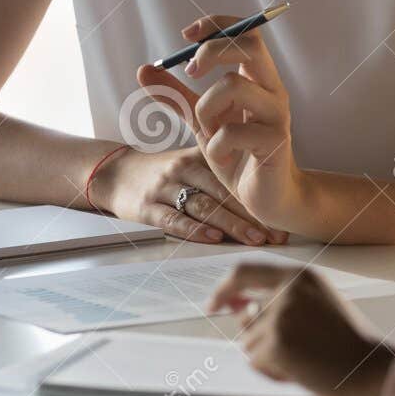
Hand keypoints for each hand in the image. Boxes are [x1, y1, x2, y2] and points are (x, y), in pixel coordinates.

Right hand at [90, 144, 282, 246]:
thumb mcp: (190, 158)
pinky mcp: (147, 208)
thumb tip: (263, 183)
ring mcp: (165, 189)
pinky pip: (173, 219)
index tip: (280, 217)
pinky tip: (214, 238)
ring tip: (255, 238)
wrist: (114, 173)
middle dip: (252, 215)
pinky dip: (195, 229)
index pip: (233, 177)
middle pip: (223, 192)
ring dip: (231, 225)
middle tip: (275, 233)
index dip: (258, 198)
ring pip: (203, 207)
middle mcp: (183, 170)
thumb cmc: (161, 171)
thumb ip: (222, 167)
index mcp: (199, 157)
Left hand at [134, 13, 305, 228]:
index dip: (217, 24)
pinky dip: (216, 146)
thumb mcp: (201, 121)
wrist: (265, 199)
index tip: (187, 36)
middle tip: (190, 73)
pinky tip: (221, 159)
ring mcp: (276, 114)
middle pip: (249, 45)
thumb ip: (176, 95)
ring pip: (234, 86)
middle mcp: (271, 90)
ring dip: (207, 110)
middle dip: (212, 52)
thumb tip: (143, 70)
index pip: (246, 31)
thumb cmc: (238, 155)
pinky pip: (233, 132)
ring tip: (208, 134)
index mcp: (257, 79)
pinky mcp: (275, 142)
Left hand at [208, 262, 394, 395]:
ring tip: (304, 360)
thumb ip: (276, 302)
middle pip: (246, 317)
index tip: (213, 304)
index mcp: (299, 275)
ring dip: (268, 357)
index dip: (224, 289)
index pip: (245, 272)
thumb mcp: (314, 306)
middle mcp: (287, 290)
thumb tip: (235, 309)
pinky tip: (300, 371)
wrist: (367, 369)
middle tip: (290, 352)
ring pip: (249, 342)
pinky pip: (255, 362)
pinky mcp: (276, 342)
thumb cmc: (345, 342)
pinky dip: (272, 372)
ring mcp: (280, 315)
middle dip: (258, 339)